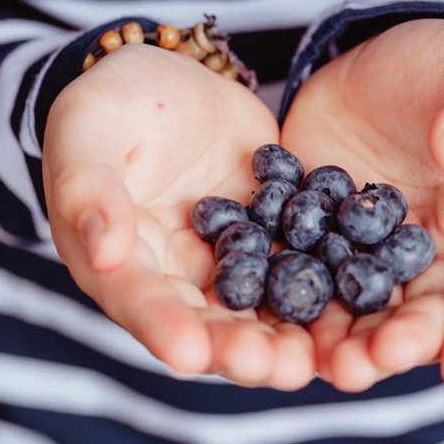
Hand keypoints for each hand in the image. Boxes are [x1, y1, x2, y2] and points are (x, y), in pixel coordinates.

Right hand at [43, 44, 314, 389]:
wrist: (178, 74)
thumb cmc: (115, 99)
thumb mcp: (89, 131)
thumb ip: (89, 189)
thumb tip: (103, 254)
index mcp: (117, 260)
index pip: (138, 300)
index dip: (163, 327)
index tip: (190, 354)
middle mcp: (174, 274)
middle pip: (205, 321)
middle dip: (240, 349)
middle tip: (279, 369)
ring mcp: (227, 259)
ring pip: (257, 308)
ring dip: (286, 336)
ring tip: (317, 358)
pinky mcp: (271, 236)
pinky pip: (298, 265)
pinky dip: (324, 287)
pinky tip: (355, 304)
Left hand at [281, 19, 443, 391]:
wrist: (386, 57)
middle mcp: (432, 251)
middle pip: (420, 310)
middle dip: (395, 343)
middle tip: (364, 368)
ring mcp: (369, 248)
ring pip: (359, 305)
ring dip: (339, 340)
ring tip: (317, 365)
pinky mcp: (318, 232)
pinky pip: (304, 266)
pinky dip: (287, 295)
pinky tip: (264, 319)